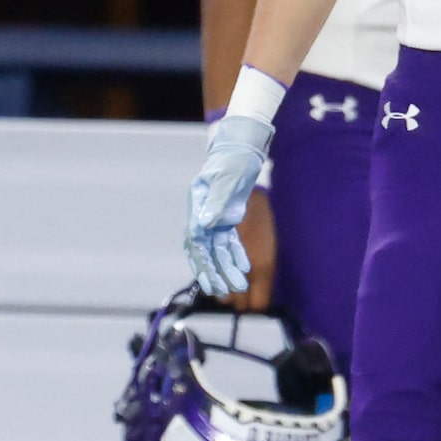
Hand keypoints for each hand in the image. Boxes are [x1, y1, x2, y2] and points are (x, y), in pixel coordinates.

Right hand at [184, 115, 272, 297]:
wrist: (240, 147)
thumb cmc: (233, 160)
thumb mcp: (227, 179)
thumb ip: (217, 201)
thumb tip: (206, 224)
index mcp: (198, 205)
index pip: (197, 238)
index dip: (203, 260)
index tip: (210, 279)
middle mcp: (202, 214)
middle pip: (205, 249)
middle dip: (214, 272)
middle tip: (224, 292)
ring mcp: (214, 217)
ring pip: (217, 249)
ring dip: (226, 268)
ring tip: (236, 288)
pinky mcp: (226, 218)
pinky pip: (228, 242)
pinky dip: (235, 256)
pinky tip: (243, 269)